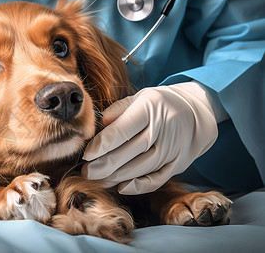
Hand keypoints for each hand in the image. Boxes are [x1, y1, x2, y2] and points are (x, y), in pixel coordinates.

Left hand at [82, 82, 217, 194]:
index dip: (101, 145)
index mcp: (150, 109)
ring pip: (139, 169)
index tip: (86, 154)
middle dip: (103, 166)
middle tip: (86, 172)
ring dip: (115, 177)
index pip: (121, 131)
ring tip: (97, 180)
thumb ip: (119, 109)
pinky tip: (120, 186)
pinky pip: (156, 179)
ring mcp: (171, 149)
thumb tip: (99, 123)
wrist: (197, 111)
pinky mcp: (177, 164)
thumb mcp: (141, 97)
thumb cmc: (160, 103)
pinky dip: (138, 186)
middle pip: (128, 153)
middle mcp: (162, 130)